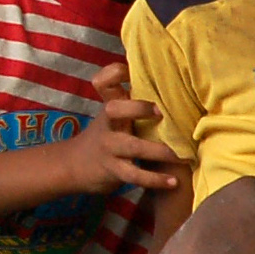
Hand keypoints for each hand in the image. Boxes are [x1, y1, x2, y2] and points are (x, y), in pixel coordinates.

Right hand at [58, 62, 182, 194]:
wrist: (73, 165)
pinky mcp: (112, 170)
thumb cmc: (105, 135)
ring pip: (131, 146)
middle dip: (137, 108)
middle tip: (162, 113)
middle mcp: (108, 123)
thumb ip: (131, 100)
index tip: (134, 71)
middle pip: (113, 109)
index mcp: (110, 106)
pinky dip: (155, 179)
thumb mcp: (112, 114)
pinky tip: (173, 182)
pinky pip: (134, 175)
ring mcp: (108, 147)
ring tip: (181, 156)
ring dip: (158, 151)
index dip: (115, 73)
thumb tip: (167, 78)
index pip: (103, 81)